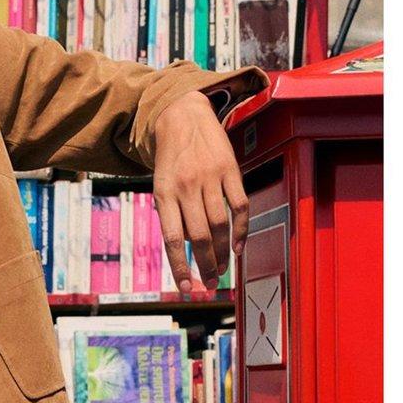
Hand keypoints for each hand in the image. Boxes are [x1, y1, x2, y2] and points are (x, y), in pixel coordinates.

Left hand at [151, 90, 249, 295]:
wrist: (182, 115)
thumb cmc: (170, 159)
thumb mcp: (160, 185)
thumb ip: (171, 215)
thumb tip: (183, 251)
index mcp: (164, 194)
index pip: (172, 239)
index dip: (179, 266)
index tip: (185, 287)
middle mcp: (186, 187)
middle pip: (199, 236)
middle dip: (205, 265)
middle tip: (209, 283)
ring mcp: (210, 177)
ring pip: (219, 224)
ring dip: (222, 252)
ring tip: (222, 270)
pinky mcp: (230, 169)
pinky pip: (239, 205)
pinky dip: (241, 229)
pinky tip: (238, 246)